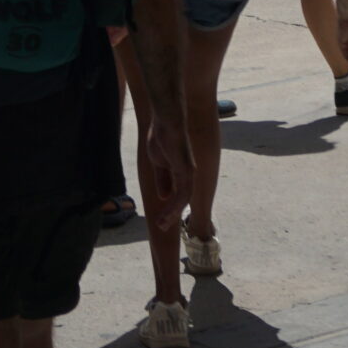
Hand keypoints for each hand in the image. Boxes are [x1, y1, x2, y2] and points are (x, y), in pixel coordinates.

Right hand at [144, 113, 191, 229]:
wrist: (166, 121)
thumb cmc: (161, 137)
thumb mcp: (158, 162)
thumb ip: (163, 179)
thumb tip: (163, 196)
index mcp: (182, 171)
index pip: (178, 194)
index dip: (170, 207)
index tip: (161, 218)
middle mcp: (188, 174)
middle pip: (182, 200)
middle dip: (172, 214)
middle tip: (161, 226)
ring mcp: (188, 173)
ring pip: (183, 200)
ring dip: (172, 214)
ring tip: (161, 224)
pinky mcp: (186, 171)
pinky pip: (182, 194)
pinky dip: (174, 206)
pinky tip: (165, 214)